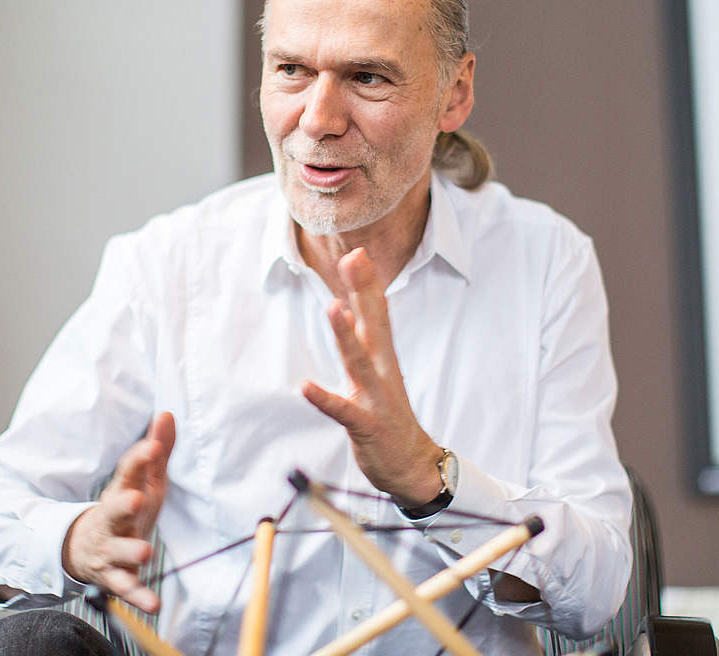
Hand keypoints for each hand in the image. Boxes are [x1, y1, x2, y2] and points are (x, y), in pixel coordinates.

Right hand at [62, 412, 174, 613]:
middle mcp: (112, 521)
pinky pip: (127, 588)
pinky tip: (154, 605)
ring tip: (145, 552)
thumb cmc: (124, 509)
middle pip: (115, 510)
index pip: (128, 474)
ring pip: (118, 551)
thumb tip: (168, 413)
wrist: (85, 549)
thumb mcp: (141, 480)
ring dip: (130, 552)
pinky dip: (139, 597)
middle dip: (124, 504)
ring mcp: (110, 549)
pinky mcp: (114, 577)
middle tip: (136, 498)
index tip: (151, 446)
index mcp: (122, 493)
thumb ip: (156, 450)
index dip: (139, 460)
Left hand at [302, 248, 442, 506]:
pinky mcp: (367, 426)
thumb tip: (347, 307)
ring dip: (346, 335)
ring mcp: (377, 399)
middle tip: (354, 257)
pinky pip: (344, 411)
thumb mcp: (377, 374)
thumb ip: (364, 341)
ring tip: (334, 308)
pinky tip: (306, 387)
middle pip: (374, 325)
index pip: (377, 313)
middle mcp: (383, 372)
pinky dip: (325, 399)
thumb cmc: (388, 417)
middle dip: (363, 291)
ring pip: (359, 361)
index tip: (357, 252)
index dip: (366, 283)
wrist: (411, 466)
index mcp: (383, 359)